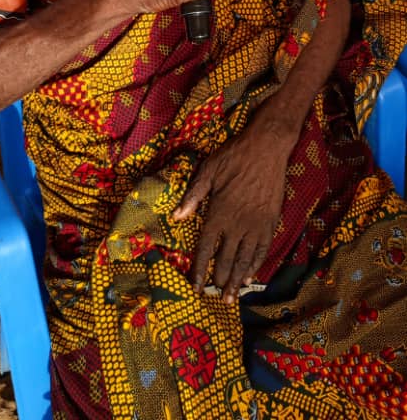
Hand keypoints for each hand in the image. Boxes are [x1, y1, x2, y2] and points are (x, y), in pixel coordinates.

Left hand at [174, 114, 290, 302]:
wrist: (266, 147)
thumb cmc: (234, 156)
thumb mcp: (208, 171)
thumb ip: (193, 196)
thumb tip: (176, 218)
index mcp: (219, 212)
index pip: (206, 248)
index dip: (200, 269)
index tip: (196, 286)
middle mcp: (238, 224)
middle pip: (226, 259)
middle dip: (220, 280)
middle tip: (217, 299)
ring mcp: (256, 224)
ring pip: (246, 259)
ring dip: (238, 279)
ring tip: (233, 297)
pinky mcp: (271, 221)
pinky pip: (263, 249)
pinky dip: (256, 265)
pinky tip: (251, 276)